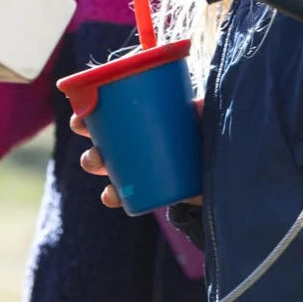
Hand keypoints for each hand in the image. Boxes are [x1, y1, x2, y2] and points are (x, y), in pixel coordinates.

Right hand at [72, 101, 204, 208]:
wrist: (221, 168)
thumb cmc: (208, 134)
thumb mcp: (205, 116)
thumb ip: (201, 110)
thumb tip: (194, 106)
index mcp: (140, 116)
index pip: (108, 108)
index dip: (88, 108)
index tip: (82, 108)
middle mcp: (134, 141)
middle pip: (99, 136)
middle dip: (85, 128)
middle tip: (87, 132)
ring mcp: (137, 166)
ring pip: (105, 163)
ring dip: (93, 160)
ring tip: (99, 160)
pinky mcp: (147, 189)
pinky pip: (123, 195)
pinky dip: (113, 196)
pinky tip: (110, 195)